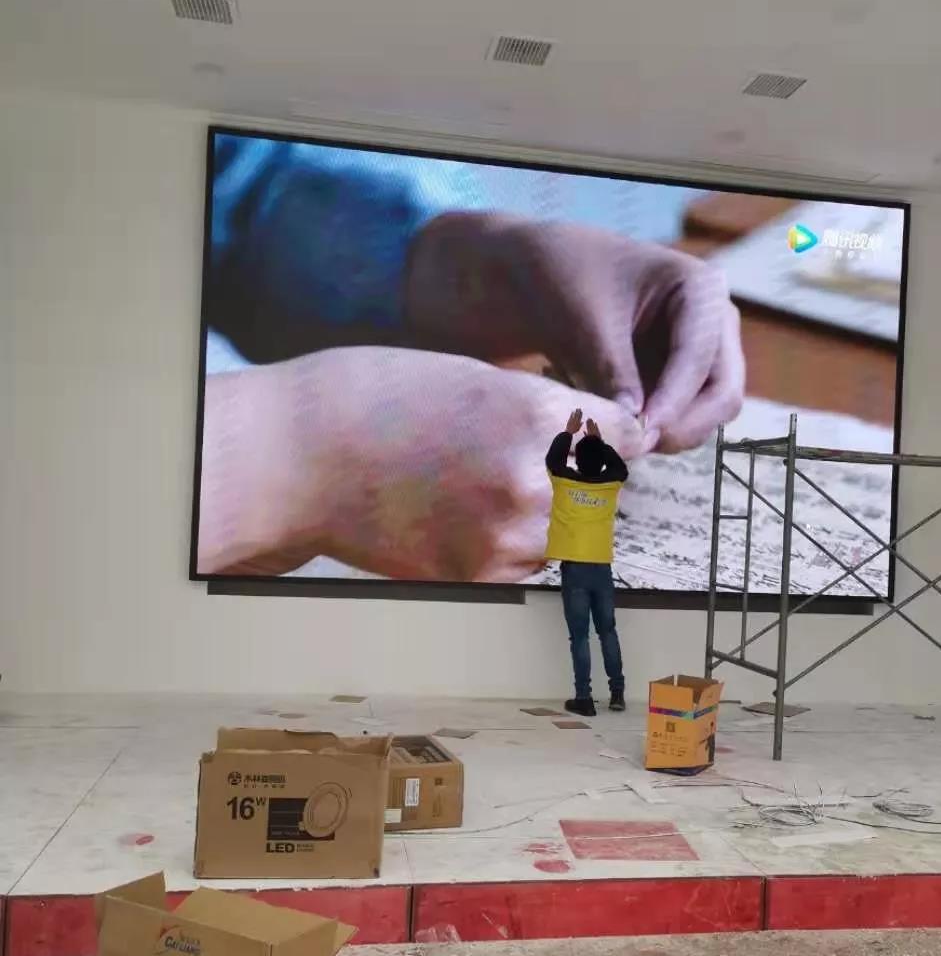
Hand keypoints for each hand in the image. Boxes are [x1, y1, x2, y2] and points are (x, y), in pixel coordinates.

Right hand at [198, 350, 643, 580]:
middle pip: (601, 491)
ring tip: (481, 489)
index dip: (612, 435)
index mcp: (538, 416)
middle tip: (530, 463)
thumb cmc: (380, 400)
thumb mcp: (478, 379)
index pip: (625, 436)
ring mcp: (505, 536)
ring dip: (545, 520)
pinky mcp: (475, 577)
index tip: (598, 437)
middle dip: (579, 480)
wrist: (300, 456)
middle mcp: (534, 481)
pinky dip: (506, 550)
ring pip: (566, 536)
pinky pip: (523, 569)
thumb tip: (600, 441)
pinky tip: (459, 517)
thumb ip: (544, 412)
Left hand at [407, 204, 781, 452]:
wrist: (539, 278)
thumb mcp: (586, 323)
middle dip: (680, 427)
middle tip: (631, 448)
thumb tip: (635, 432)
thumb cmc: (563, 279)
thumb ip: (614, 375)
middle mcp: (714, 326)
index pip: (701, 358)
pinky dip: (641, 431)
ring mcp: (699, 359)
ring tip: (601, 425)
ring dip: (659, 434)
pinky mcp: (676, 387)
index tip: (639, 434)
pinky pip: (674, 425)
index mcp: (702, 289)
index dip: (674, 401)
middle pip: (722, 396)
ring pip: (702, 419)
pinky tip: (598, 416)